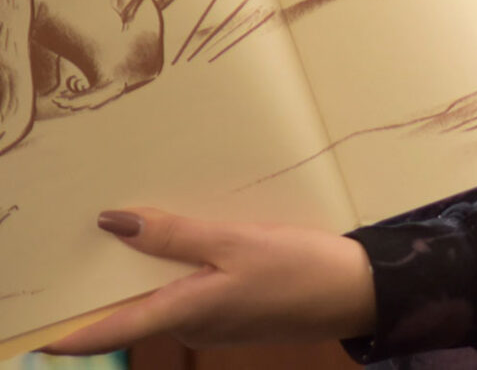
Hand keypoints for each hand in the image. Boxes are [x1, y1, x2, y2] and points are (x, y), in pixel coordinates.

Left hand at [44, 209, 374, 351]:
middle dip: (114, 280)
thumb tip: (113, 223)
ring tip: (146, 223)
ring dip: (156, 268)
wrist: (361, 291)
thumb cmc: (299, 269)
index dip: (66, 335)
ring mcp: (216, 323)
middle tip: (94, 239)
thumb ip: (175, 235)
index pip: (107, 332)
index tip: (33, 333)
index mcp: (183, 313)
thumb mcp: (236, 242)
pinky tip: (199, 238)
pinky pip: (196, 292)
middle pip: (136, 308)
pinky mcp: (238, 314)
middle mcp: (190, 325)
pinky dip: (188, 269)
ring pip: (167, 295)